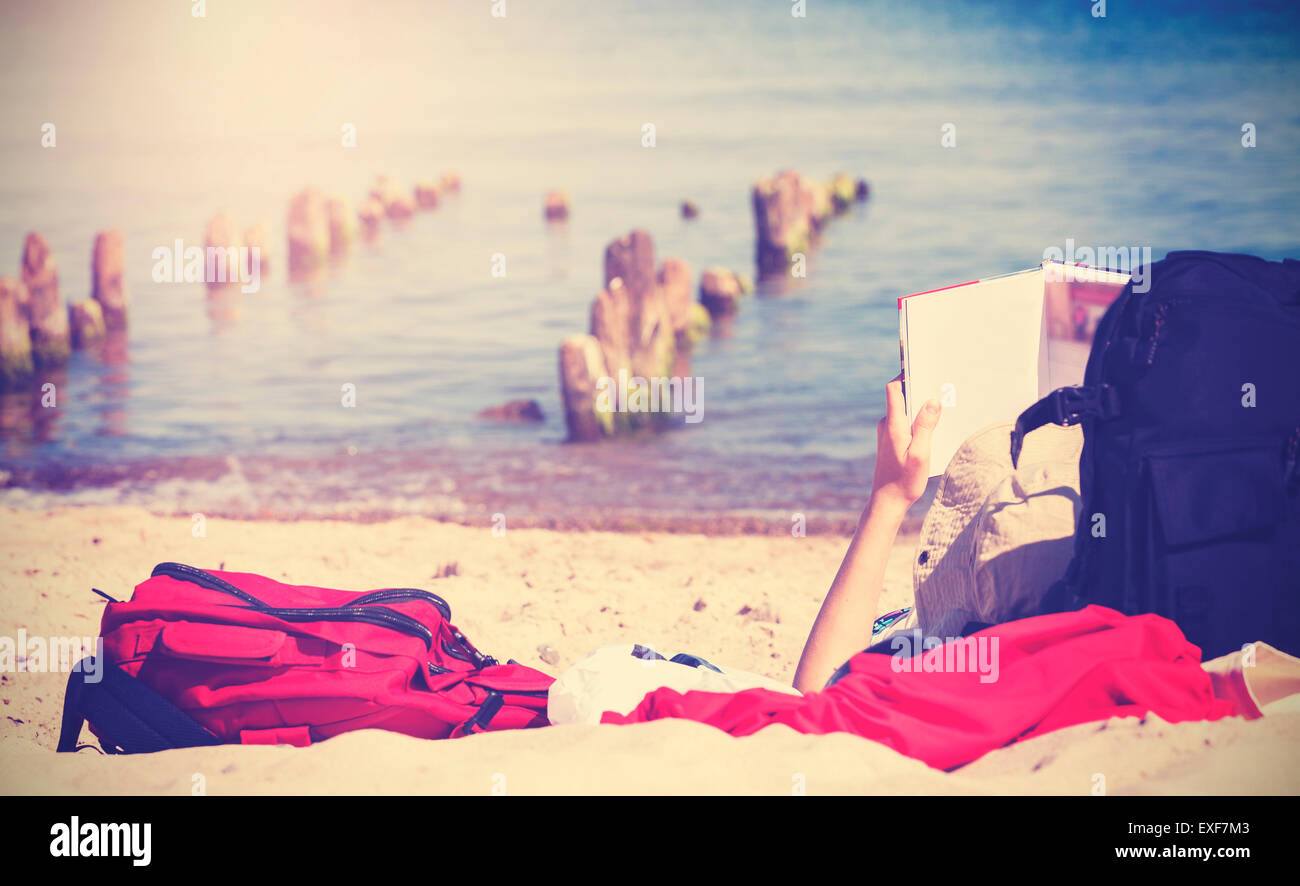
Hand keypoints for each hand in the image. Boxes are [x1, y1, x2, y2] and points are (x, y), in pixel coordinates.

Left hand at [869, 375, 940, 511]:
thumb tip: (932, 401)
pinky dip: (917, 421)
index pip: (895, 389)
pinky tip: (933, 429)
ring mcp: (887, 432)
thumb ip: (926, 426)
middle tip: (941, 387)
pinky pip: (904, 423)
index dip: (906, 374)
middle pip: (902, 397)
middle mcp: (887, 425)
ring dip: (920, 408)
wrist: (887, 502)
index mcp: (894, 425)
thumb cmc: (904, 481)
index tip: (922, 365)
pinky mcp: (890, 441)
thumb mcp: (921, 454)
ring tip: (941, 408)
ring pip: (905, 411)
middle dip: (920, 391)